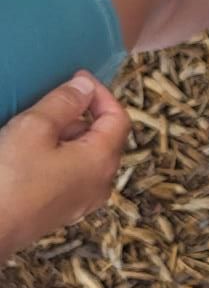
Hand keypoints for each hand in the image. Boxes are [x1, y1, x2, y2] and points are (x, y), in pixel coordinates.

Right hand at [0, 73, 128, 256]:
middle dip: (82, 115)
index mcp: (102, 161)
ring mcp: (83, 199)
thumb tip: (84, 87)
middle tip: (52, 101)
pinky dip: (58, 155)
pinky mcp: (63, 209)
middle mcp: (101, 183)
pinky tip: (30, 152)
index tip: (78, 78)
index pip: (119, 118)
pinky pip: (70, 173)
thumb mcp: (35, 128)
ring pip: (85, 156)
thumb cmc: (10, 179)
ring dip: (67, 135)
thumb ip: (64, 103)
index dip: (101, 94)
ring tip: (35, 126)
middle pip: (104, 138)